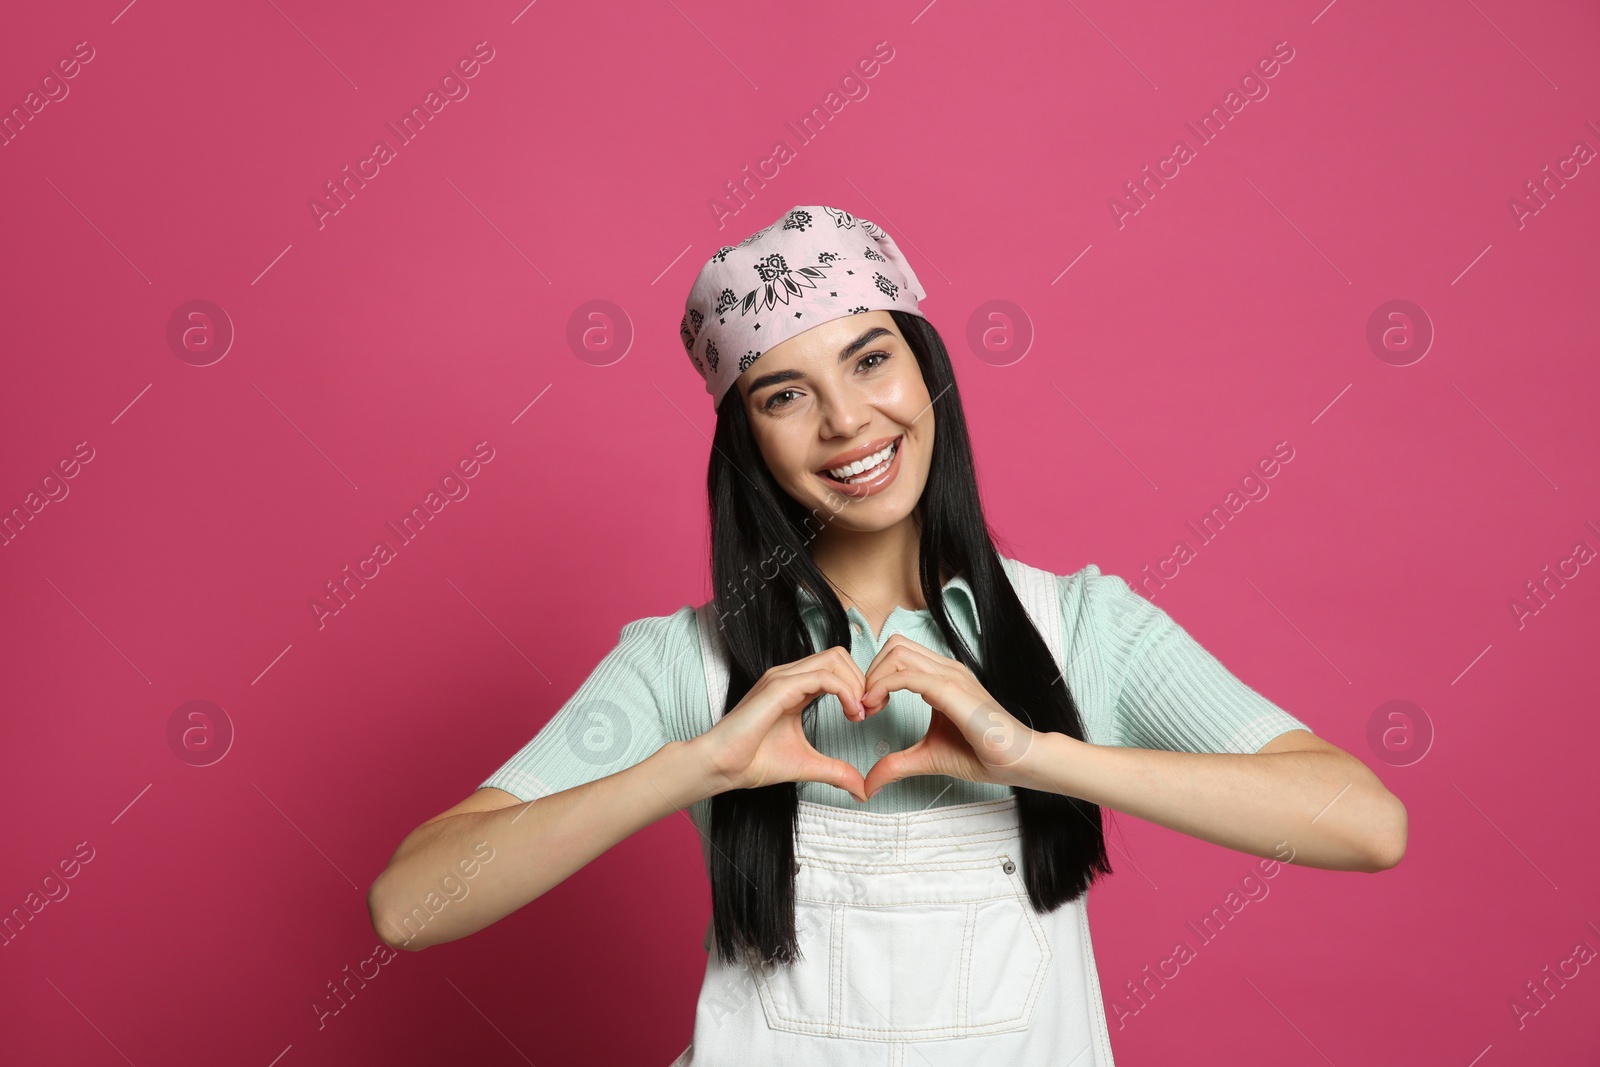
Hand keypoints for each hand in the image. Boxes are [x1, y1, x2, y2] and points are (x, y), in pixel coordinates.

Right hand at [696, 646, 870, 802]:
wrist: (722, 766)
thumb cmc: (754, 761)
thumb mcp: (807, 765)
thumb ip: (835, 771)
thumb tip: (862, 790)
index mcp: (795, 688)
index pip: (836, 668)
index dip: (858, 686)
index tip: (866, 715)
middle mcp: (789, 676)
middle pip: (839, 655)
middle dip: (862, 680)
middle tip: (868, 712)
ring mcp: (783, 678)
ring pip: (834, 658)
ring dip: (856, 683)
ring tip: (859, 714)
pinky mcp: (779, 687)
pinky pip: (823, 676)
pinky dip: (845, 691)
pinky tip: (850, 713)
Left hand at [858, 634, 1037, 798]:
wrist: (1018, 761)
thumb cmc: (982, 755)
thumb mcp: (927, 758)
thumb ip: (896, 765)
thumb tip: (867, 785)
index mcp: (941, 677)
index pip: (898, 655)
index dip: (875, 676)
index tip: (867, 709)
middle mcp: (945, 670)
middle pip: (894, 646)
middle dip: (870, 672)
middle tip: (865, 707)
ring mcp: (950, 676)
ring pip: (897, 652)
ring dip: (874, 677)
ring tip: (871, 708)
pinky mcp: (952, 690)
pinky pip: (908, 675)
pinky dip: (883, 686)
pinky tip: (878, 708)